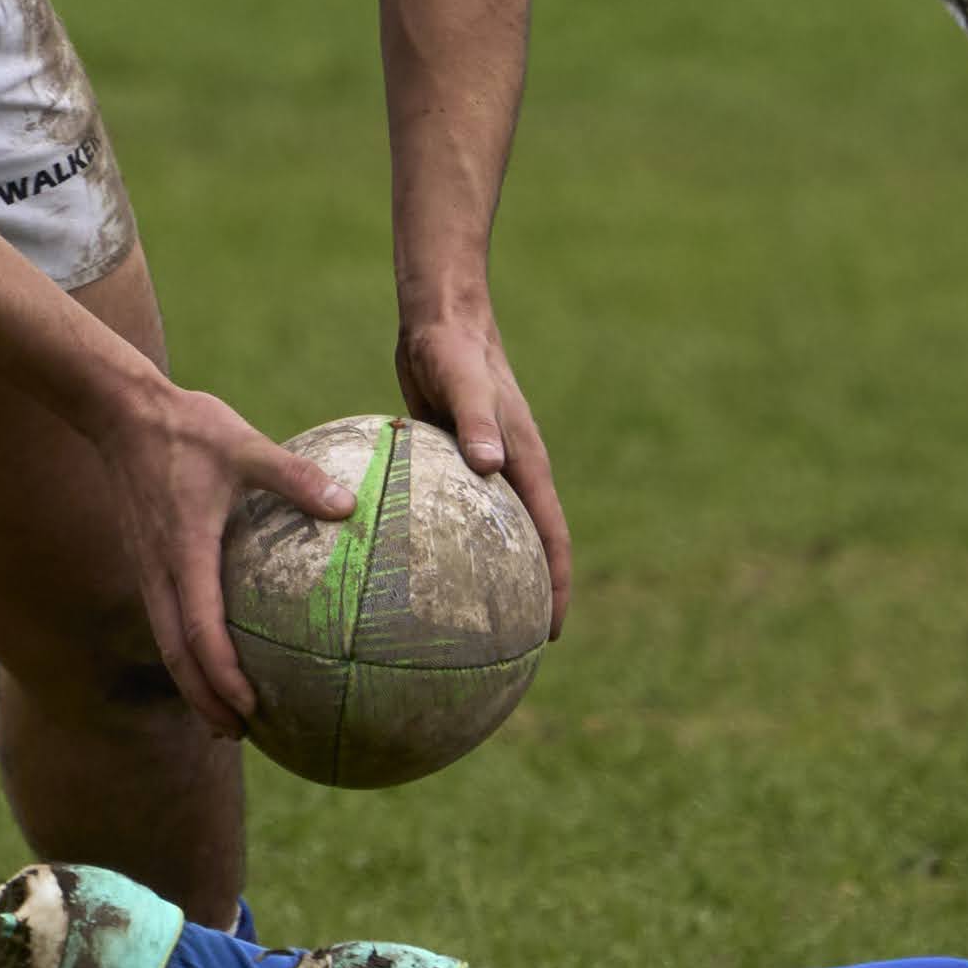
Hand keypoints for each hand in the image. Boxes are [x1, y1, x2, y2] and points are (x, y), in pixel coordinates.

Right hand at [98, 377, 358, 736]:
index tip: (249, 706)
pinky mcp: (146, 560)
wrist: (121, 412)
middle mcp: (160, 570)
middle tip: (240, 734)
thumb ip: (294, 476)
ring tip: (226, 717)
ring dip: (193, 684)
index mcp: (184, 551)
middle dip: (204, 700)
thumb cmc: (187, 428)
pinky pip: (165, 620)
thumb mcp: (244, 444)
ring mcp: (148, 568)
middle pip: (176, 655)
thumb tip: (348, 504)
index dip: (221, 674)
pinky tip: (214, 657)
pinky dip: (186, 652)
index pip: (199, 629)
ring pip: (166, 643)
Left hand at [398, 306, 565, 632]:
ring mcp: (482, 469)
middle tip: (512, 648)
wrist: (439, 319)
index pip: (551, 537)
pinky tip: (409, 569)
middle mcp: (509, 472)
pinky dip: (445, 544)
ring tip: (464, 624)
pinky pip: (452, 515)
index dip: (557, 586)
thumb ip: (476, 423)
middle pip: (528, 547)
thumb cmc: (453, 349)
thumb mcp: (464, 383)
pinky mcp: (451, 462)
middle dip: (528, 597)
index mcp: (525, 463)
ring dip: (486, 576)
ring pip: (490, 535)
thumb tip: (492, 468)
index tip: (552, 633)